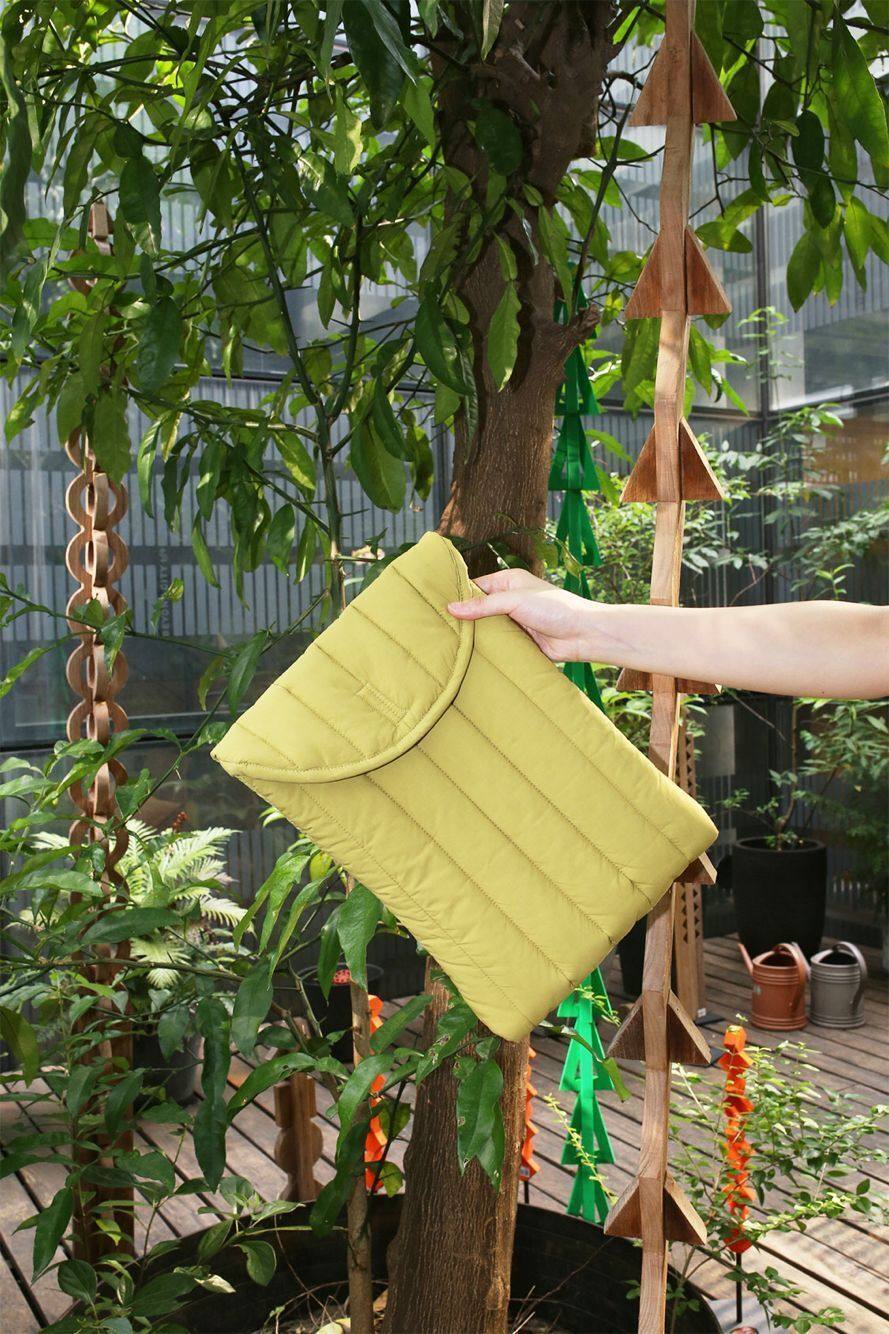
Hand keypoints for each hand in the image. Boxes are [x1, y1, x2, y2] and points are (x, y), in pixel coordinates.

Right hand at [448, 569, 595, 661]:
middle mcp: (510, 600)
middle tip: (438, 628)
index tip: (437, 606)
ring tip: (448, 644)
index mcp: (509, 582)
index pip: (475, 586)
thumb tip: (452, 607)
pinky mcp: (520, 641)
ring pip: (487, 629)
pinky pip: (498, 645)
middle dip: (464, 618)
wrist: (583, 635)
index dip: (458, 596)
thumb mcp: (515, 601)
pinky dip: (488, 649)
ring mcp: (514, 622)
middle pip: (479, 609)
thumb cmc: (556, 608)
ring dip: (475, 636)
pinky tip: (470, 656)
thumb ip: (483, 605)